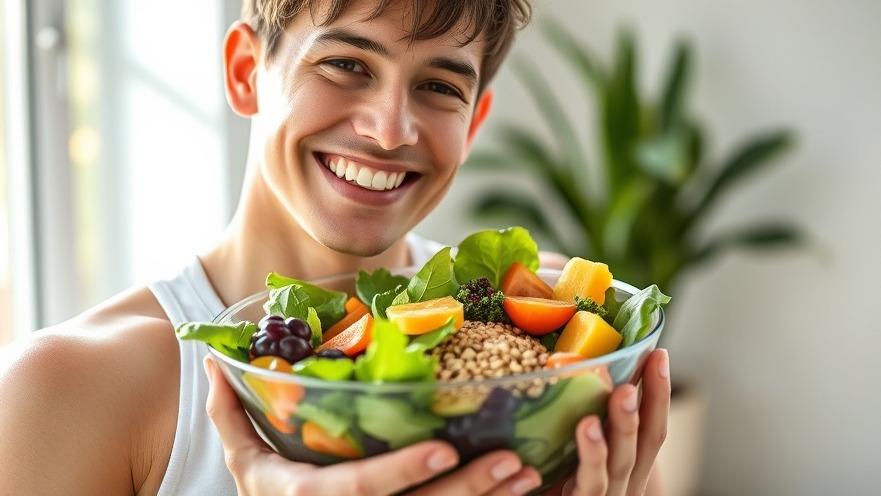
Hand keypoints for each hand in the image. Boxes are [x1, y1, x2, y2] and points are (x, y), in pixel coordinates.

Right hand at [203, 356, 543, 494]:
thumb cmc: (268, 493)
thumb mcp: (240, 459)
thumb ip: (230, 411)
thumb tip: (215, 360)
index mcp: (307, 495)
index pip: (359, 486)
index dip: (403, 470)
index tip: (447, 446)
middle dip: (468, 490)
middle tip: (515, 462)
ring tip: (531, 473)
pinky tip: (523, 492)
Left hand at [553, 348, 670, 495]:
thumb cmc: (555, 492)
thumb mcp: (576, 457)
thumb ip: (584, 425)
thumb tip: (574, 370)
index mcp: (627, 471)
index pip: (652, 429)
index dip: (659, 392)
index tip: (659, 353)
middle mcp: (623, 486)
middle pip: (645, 445)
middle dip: (651, 402)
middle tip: (651, 364)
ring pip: (619, 463)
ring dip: (623, 425)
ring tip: (621, 392)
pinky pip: (588, 485)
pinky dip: (590, 456)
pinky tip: (585, 428)